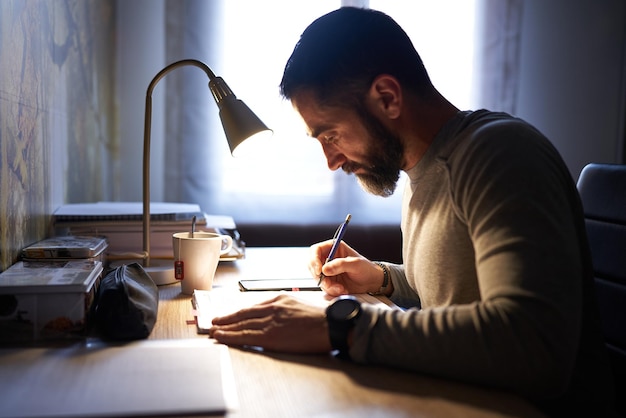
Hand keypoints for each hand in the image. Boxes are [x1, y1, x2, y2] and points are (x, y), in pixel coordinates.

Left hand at [209, 294, 329, 352]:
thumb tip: (276, 317)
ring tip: (213, 331)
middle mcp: (272, 307)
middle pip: (243, 314)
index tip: (229, 315)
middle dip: (227, 318)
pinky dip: (230, 336)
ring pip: (241, 324)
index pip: (253, 306)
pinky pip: (245, 335)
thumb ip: (284, 309)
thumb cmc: (320, 318)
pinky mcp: (270, 335)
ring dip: (224, 328)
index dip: (238, 312)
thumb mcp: (299, 305)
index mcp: (279, 299)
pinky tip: (221, 337)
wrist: (330, 326)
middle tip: (214, 322)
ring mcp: (270, 321)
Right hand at [309, 240, 386, 295]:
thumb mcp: (355, 264)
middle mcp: (328, 258)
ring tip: (341, 288)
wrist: (372, 282)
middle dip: (320, 276)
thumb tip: (324, 269)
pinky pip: (324, 286)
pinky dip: (331, 290)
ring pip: (317, 278)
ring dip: (328, 286)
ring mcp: (328, 270)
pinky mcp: (329, 280)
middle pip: (313, 265)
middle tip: (329, 283)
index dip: (314, 259)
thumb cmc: (366, 268)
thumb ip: (340, 265)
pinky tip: (342, 290)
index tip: (319, 271)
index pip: (315, 250)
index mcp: (333, 247)